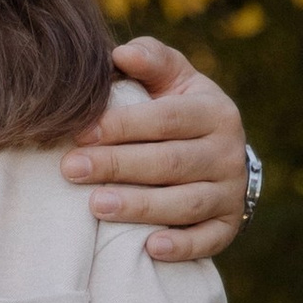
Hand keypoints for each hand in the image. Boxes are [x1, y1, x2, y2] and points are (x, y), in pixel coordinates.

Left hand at [59, 37, 248, 263]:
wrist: (221, 156)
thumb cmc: (180, 112)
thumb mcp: (173, 80)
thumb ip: (150, 60)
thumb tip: (121, 54)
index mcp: (214, 111)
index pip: (167, 119)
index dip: (123, 125)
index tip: (80, 133)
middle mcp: (229, 152)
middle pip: (171, 162)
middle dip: (118, 166)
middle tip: (72, 169)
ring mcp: (230, 192)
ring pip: (186, 203)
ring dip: (141, 206)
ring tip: (97, 205)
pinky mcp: (228, 226)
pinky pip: (208, 240)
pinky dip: (182, 246)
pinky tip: (150, 248)